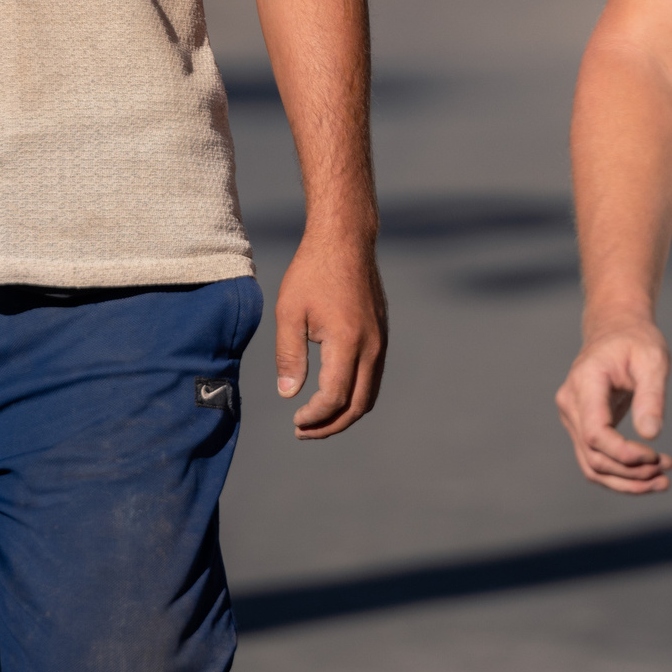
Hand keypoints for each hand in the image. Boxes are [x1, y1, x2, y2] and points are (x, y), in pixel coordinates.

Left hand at [274, 231, 385, 438]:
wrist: (345, 240)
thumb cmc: (312, 271)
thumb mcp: (289, 312)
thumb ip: (289, 356)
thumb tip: (289, 395)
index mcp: (347, 341)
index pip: (335, 398)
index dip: (314, 417)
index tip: (294, 420)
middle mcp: (371, 346)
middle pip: (359, 406)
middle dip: (331, 425)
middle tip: (303, 431)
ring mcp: (381, 341)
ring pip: (370, 394)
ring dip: (345, 413)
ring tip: (316, 419)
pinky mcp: (382, 335)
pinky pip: (373, 377)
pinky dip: (355, 394)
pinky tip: (332, 392)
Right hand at [555, 316, 671, 493]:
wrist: (616, 328)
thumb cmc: (635, 340)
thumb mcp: (652, 360)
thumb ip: (651, 396)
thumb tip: (651, 435)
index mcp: (585, 383)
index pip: (595, 433)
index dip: (624, 455)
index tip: (656, 456)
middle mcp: (571, 403)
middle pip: (593, 457)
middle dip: (631, 474)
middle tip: (666, 471)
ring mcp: (573, 417)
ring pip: (592, 466)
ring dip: (626, 481)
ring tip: (661, 480)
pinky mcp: (582, 426)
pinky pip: (596, 459)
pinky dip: (621, 473)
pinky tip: (648, 474)